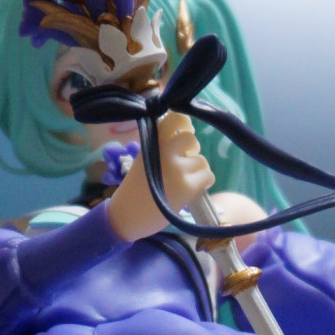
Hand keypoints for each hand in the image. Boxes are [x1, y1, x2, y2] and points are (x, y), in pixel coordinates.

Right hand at [107, 112, 214, 241]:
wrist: (127, 216)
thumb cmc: (135, 188)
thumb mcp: (143, 159)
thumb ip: (161, 146)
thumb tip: (187, 137)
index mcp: (152, 142)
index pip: (174, 118)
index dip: (184, 121)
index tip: (185, 130)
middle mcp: (165, 152)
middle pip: (191, 139)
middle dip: (192, 149)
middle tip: (185, 161)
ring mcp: (177, 169)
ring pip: (202, 160)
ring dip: (197, 170)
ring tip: (184, 181)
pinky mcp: (187, 186)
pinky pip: (208, 175)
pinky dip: (204, 182)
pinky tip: (192, 189)